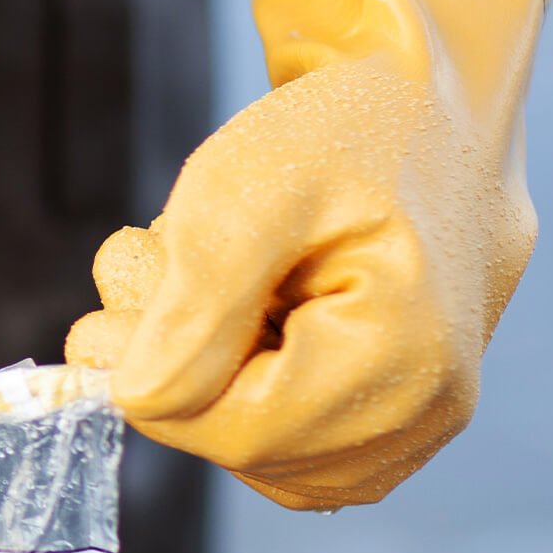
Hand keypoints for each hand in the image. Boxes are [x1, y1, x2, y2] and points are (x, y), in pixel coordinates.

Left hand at [66, 61, 537, 509]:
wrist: (423, 106)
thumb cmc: (345, 133)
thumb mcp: (245, 194)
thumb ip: (192, 308)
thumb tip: (135, 398)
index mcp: (408, 360)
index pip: (236, 433)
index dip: (158, 376)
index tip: (125, 296)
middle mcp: (426, 413)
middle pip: (241, 445)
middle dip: (178, 360)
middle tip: (155, 261)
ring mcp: (415, 424)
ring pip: (251, 446)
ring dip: (201, 365)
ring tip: (207, 269)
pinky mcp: (389, 418)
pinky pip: (275, 434)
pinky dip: (233, 374)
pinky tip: (240, 301)